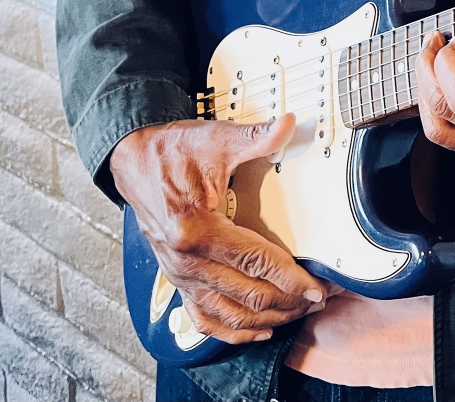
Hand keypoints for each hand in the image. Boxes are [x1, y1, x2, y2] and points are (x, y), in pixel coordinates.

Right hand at [110, 118, 324, 342]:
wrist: (133, 162)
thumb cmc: (172, 152)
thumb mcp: (214, 139)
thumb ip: (254, 136)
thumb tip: (287, 123)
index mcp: (196, 229)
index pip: (256, 262)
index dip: (291, 278)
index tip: (318, 288)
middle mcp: (186, 261)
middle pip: (248, 296)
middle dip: (289, 301)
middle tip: (320, 300)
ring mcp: (180, 275)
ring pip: (229, 314)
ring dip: (267, 319)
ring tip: (299, 314)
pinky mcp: (177, 280)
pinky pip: (203, 319)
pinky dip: (231, 332)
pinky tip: (257, 331)